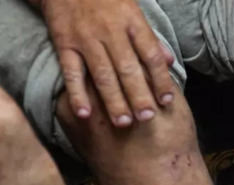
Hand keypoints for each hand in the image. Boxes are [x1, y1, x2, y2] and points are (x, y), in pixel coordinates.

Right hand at [39, 0, 175, 125]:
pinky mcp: (65, 43)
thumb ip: (149, 36)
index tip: (167, 100)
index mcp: (131, 21)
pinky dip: (77, 94)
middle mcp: (110, 30)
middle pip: (128, 68)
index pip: (150, 54)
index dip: (160, 79)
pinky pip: (72, 72)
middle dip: (139, 95)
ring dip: (113, 100)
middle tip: (147, 118)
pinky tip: (85, 114)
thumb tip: (169, 61)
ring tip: (123, 123)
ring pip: (102, 74)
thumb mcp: (132, 8)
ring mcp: (86, 37)